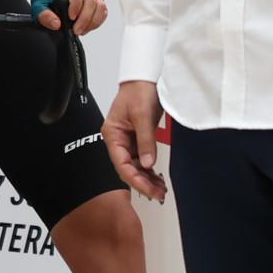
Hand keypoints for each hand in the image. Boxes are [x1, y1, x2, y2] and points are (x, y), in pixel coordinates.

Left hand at [30, 0, 106, 35]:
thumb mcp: (38, 6)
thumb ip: (44, 15)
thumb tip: (56, 24)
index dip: (76, 5)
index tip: (71, 17)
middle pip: (91, 1)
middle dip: (84, 18)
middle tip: (76, 30)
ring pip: (100, 7)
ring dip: (92, 22)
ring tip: (81, 30)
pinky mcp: (97, 3)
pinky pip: (103, 12)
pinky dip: (96, 22)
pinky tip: (86, 28)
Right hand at [103, 79, 166, 200]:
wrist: (145, 77)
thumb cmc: (139, 91)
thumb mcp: (143, 115)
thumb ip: (145, 141)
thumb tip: (147, 163)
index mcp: (112, 134)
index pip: (121, 163)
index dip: (135, 178)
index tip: (149, 189)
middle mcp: (117, 139)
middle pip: (127, 168)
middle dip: (142, 182)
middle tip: (158, 194)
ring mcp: (127, 140)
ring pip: (134, 166)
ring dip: (146, 178)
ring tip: (160, 190)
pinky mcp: (137, 138)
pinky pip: (141, 159)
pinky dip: (149, 170)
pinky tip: (157, 178)